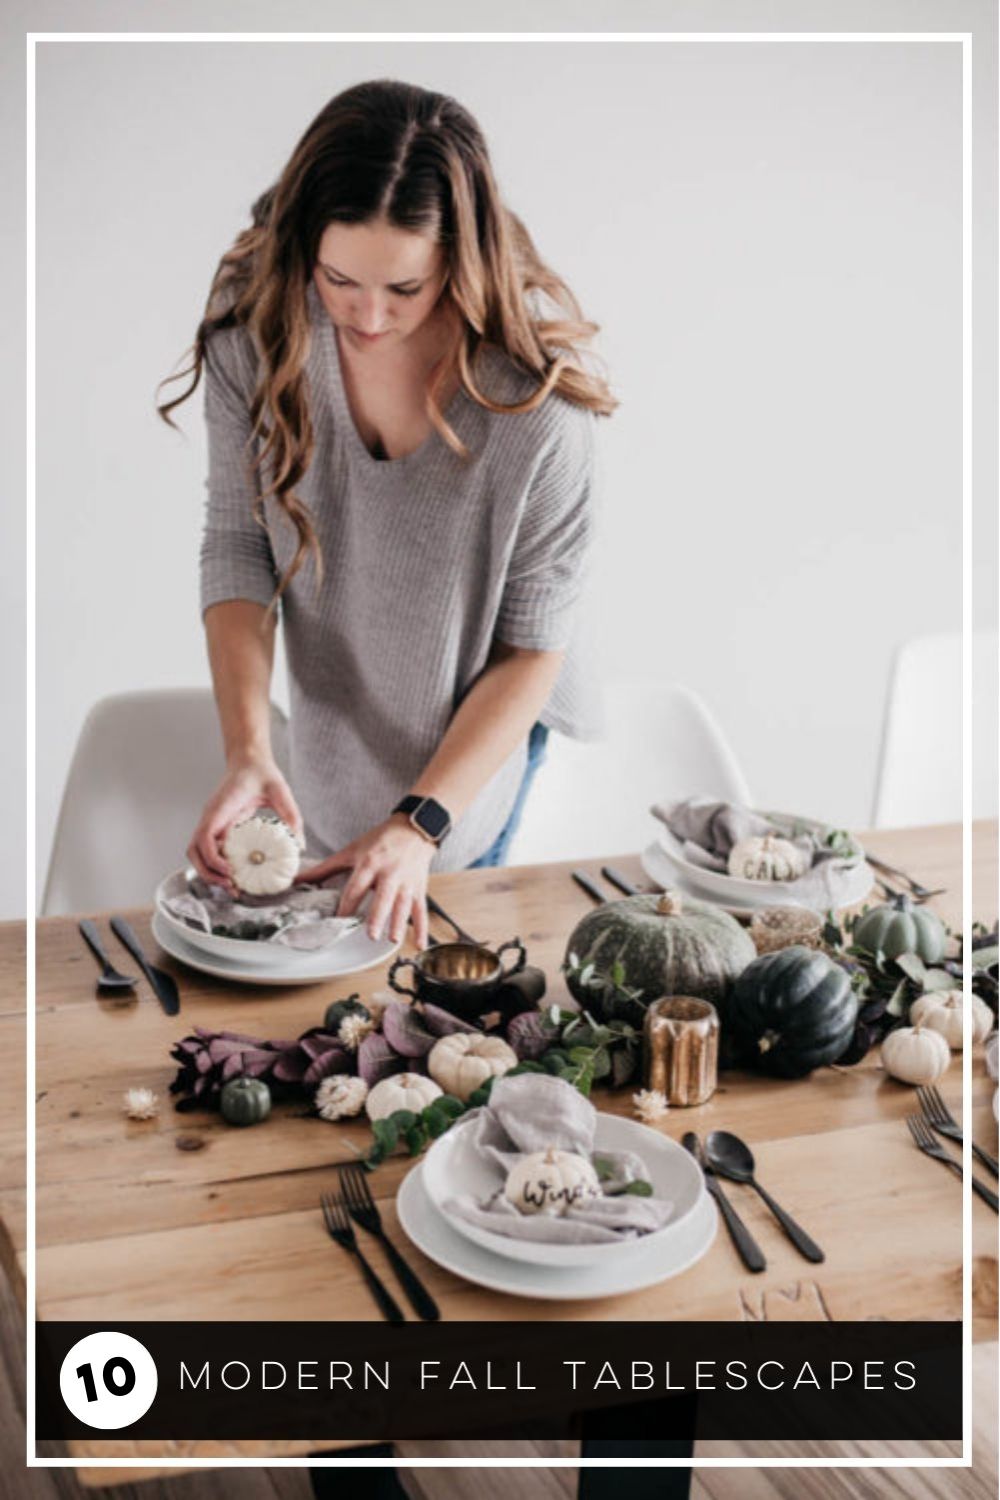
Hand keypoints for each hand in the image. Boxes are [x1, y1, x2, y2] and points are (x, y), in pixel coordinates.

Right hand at [187, 755, 303, 893]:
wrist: (248, 761)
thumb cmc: (261, 773)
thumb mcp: (280, 791)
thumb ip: (291, 815)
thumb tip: (299, 845)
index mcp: (221, 807)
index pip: (205, 836)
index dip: (212, 858)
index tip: (229, 871)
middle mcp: (210, 817)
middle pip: (195, 851)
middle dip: (209, 873)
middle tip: (232, 887)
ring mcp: (211, 823)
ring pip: (197, 854)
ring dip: (209, 873)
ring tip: (231, 886)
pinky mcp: (217, 827)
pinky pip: (209, 850)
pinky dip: (216, 865)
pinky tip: (233, 874)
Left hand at [299, 816, 434, 946]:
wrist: (414, 828)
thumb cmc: (381, 840)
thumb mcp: (352, 850)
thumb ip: (325, 868)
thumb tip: (297, 879)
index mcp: (369, 864)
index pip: (356, 887)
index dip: (348, 904)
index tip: (340, 920)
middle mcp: (389, 873)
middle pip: (383, 897)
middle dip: (378, 916)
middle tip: (372, 934)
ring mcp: (406, 882)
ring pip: (404, 905)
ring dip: (399, 923)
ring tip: (393, 940)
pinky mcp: (419, 888)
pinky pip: (421, 910)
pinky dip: (422, 928)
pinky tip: (419, 944)